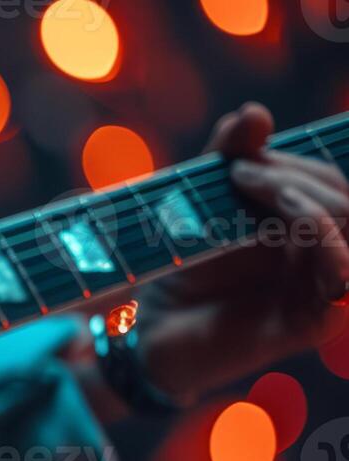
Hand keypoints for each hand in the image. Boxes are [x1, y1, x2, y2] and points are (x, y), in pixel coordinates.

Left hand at [139, 102, 348, 401]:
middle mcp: (323, 256)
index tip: (233, 164)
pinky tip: (290, 227)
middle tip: (235, 177)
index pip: (321, 180)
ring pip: (346, 222)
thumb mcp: (199, 206)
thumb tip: (253, 112)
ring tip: (246, 190)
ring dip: (300, 198)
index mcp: (305, 226)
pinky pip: (343, 280)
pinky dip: (324, 243)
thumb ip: (226, 160)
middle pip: (338, 194)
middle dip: (289, 175)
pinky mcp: (313, 322)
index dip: (286, 162)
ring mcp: (322, 289)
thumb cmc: (177, 270)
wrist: (148, 333)